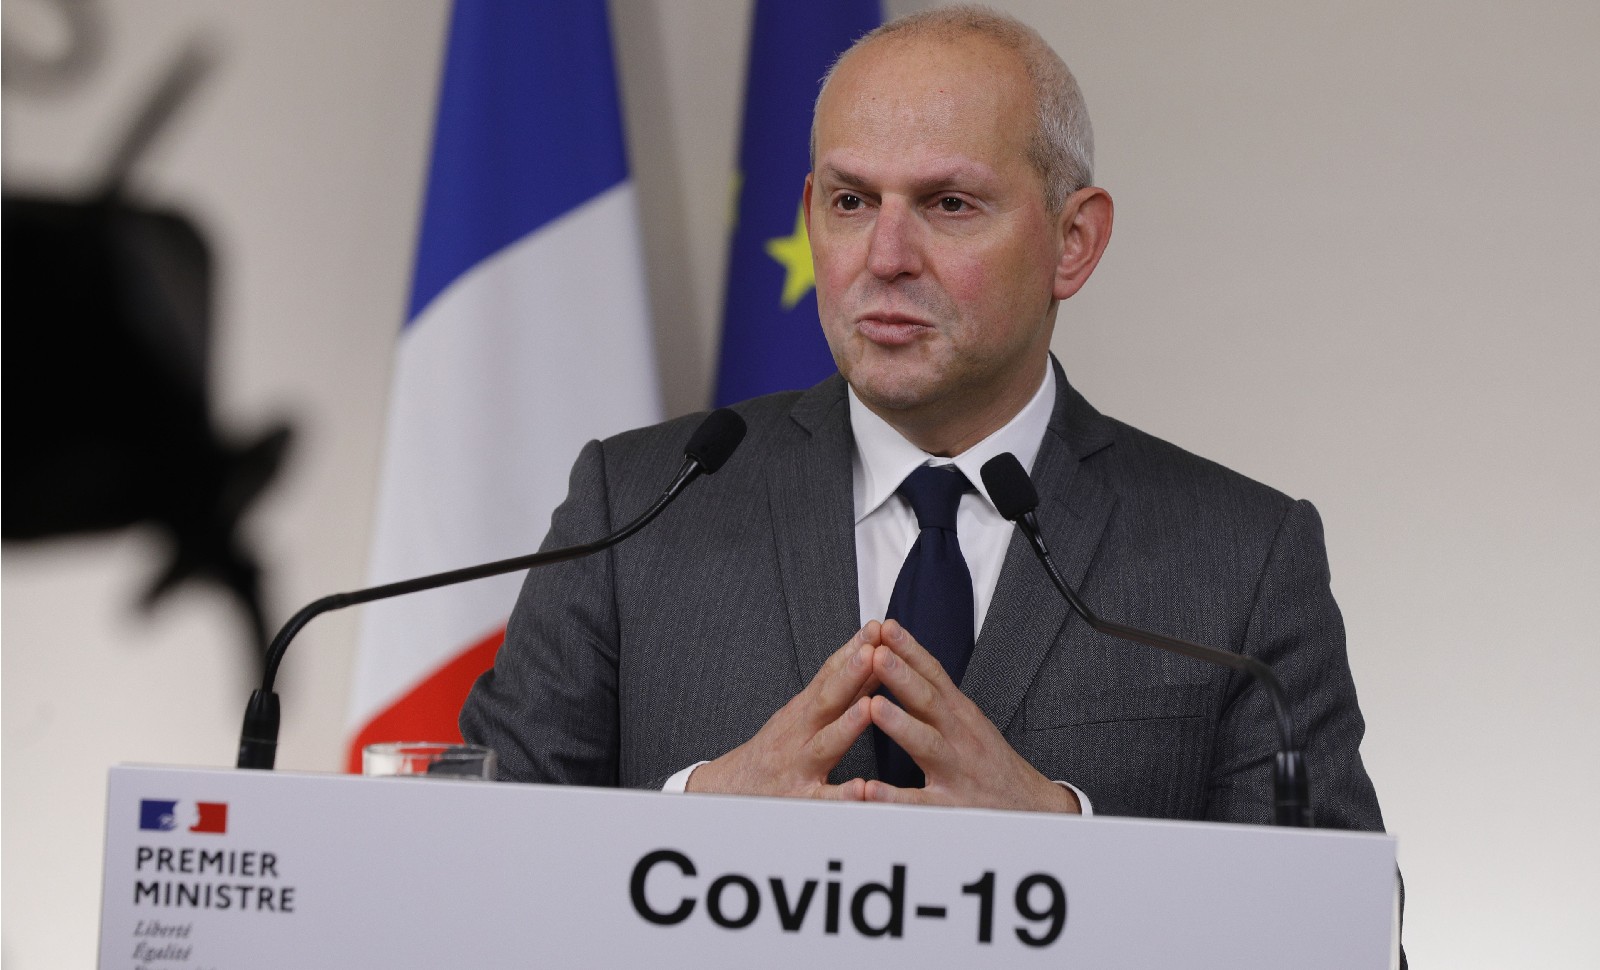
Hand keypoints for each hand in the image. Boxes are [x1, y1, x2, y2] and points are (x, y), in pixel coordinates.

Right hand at [686, 628, 878, 799]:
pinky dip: (841, 794)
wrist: (729, 791)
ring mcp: (799, 766)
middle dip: (851, 674)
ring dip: (847, 726)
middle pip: (827, 700)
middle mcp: (800, 734)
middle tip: (873, 651)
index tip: (877, 628)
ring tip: (869, 708)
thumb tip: (871, 658)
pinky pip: (823, 799)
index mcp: (803, 712)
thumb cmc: (773, 751)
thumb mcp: (799, 716)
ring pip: (825, 745)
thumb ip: (836, 692)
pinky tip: (861, 789)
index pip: (829, 674)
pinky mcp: (800, 801)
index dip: (853, 650)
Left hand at [864, 620, 1080, 813]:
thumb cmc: (989, 762)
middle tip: (876, 652)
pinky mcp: (949, 807)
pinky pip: (918, 802)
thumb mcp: (968, 721)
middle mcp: (959, 737)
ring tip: (873, 706)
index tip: (886, 626)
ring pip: (926, 744)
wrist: (1029, 806)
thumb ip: (937, 695)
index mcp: (960, 714)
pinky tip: (869, 788)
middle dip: (902, 675)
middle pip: (929, 701)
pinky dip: (893, 796)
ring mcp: (955, 771)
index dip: (911, 649)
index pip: (935, 675)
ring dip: (899, 725)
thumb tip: (905, 661)